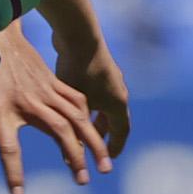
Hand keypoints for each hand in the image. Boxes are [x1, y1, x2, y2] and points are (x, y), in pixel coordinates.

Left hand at [0, 25, 109, 193]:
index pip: (8, 148)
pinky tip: (94, 134)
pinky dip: (88, 120)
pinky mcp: (56, 83)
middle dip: (75, 157)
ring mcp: (46, 91)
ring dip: (92, 141)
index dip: (13, 172)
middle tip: (84, 180)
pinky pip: (77, 102)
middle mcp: (30, 103)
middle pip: (59, 131)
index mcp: (3, 111)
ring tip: (104, 163)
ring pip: (76, 117)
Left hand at [58, 36, 131, 161]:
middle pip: (113, 117)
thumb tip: (71, 159)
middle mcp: (118, 89)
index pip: (121, 131)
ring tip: (80, 125)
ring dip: (94, 115)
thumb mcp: (75, 107)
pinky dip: (87, 100)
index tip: (108, 158)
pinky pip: (97, 88)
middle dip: (102, 133)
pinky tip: (71, 100)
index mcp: (118, 102)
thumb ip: (75, 132)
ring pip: (104, 102)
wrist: (78, 35)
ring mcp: (110, 76)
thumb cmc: (76, 72)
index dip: (115, 146)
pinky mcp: (98, 65)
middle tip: (92, 145)